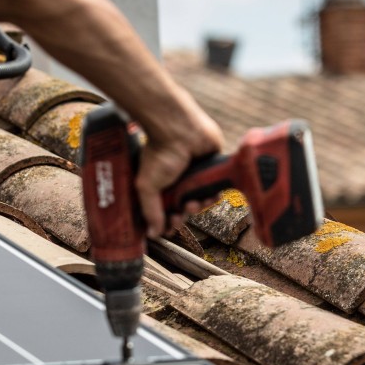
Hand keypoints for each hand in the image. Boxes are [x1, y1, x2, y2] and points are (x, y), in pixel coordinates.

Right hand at [135, 102, 223, 238]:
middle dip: (183, 216)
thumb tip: (151, 234)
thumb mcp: (148, 186)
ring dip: (199, 207)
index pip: (166, 211)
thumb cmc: (161, 154)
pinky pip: (216, 190)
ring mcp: (196, 177)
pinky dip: (214, 196)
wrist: (180, 131)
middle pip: (185, 209)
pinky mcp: (212, 170)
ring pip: (201, 202)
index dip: (168, 222)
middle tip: (180, 216)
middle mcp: (179, 182)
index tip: (169, 228)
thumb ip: (151, 211)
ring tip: (194, 203)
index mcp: (162, 186)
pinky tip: (210, 196)